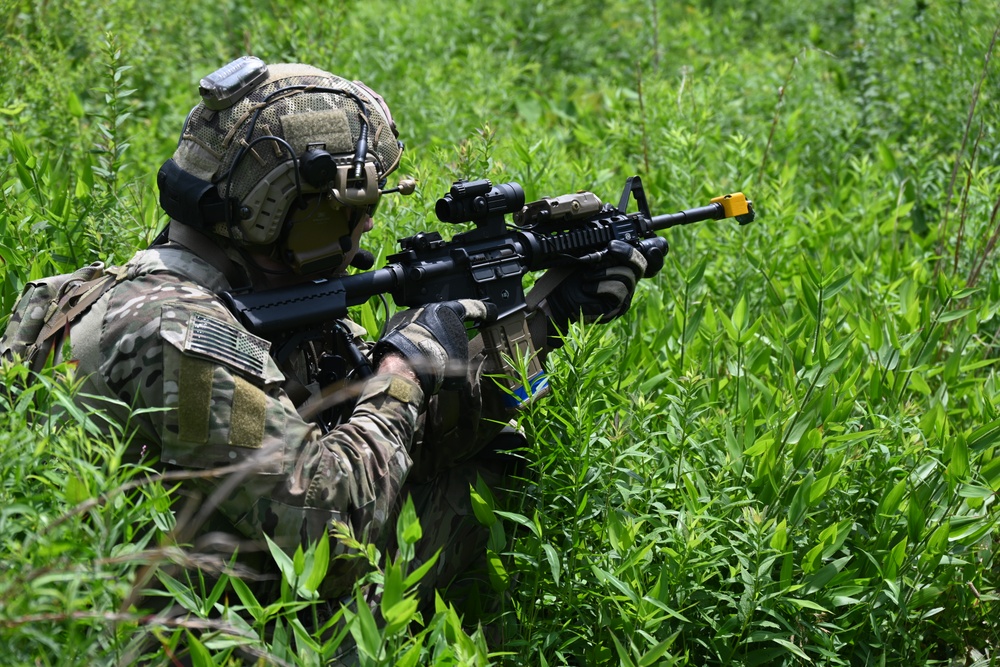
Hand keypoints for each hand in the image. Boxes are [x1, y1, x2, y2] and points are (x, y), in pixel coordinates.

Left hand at [373, 299, 494, 395]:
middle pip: (446, 313)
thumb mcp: (461, 361)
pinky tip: (419, 349)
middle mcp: (431, 306)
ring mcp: (413, 313)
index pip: (472, 307)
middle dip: (452, 323)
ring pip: (428, 320)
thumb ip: (465, 355)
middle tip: (456, 336)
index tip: (489, 313)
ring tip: (434, 347)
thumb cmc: (437, 359)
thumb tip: (466, 369)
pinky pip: (412, 327)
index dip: (483, 311)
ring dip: (432, 331)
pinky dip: (417, 336)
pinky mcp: (397, 323)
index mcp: (451, 310)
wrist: (406, 364)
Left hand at [546, 240, 648, 343]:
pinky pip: (618, 291)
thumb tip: (608, 240)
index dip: (630, 249)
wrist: (558, 298)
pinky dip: (601, 286)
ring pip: (627, 277)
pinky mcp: (617, 307)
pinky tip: (587, 287)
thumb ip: (599, 250)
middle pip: (639, 265)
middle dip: (625, 254)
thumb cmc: (569, 277)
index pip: (638, 257)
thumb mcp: (583, 258)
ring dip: (606, 272)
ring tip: (587, 275)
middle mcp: (625, 280)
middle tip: (609, 249)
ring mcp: (623, 295)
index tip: (612, 244)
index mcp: (620, 266)